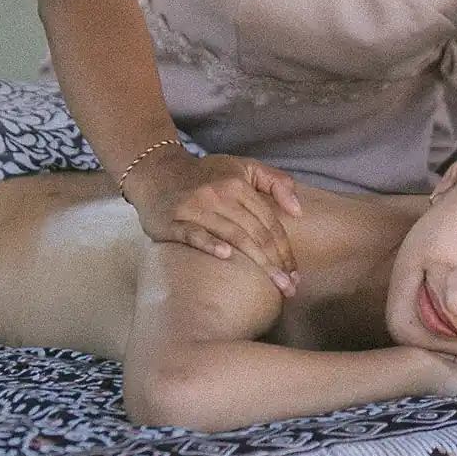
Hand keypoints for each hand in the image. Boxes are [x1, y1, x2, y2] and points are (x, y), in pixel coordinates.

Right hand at [124, 151, 303, 293]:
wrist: (157, 172)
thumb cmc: (206, 175)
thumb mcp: (242, 168)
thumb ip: (275, 182)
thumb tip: (298, 211)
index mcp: (238, 185)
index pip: (268, 222)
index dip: (285, 248)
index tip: (295, 273)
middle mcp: (219, 195)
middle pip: (255, 233)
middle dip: (277, 262)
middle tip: (290, 287)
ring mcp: (195, 208)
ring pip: (233, 235)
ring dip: (258, 262)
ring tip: (275, 284)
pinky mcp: (173, 221)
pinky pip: (194, 234)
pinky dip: (210, 244)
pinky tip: (226, 256)